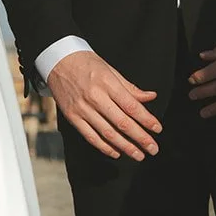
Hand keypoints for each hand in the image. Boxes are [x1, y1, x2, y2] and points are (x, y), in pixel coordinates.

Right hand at [44, 51, 160, 160]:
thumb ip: (130, 87)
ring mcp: (82, 108)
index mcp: (107, 83)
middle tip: (153, 149)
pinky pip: (90, 136)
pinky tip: (116, 153)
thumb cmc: (87, 63)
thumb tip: (151, 97)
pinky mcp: (72, 117)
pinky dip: (104, 147)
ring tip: (138, 155)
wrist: (57, 61)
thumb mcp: (111, 70)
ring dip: (125, 146)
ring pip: (107, 133)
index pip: (131, 106)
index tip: (157, 129)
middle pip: (122, 122)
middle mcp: (95, 97)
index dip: (146, 120)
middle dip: (140, 138)